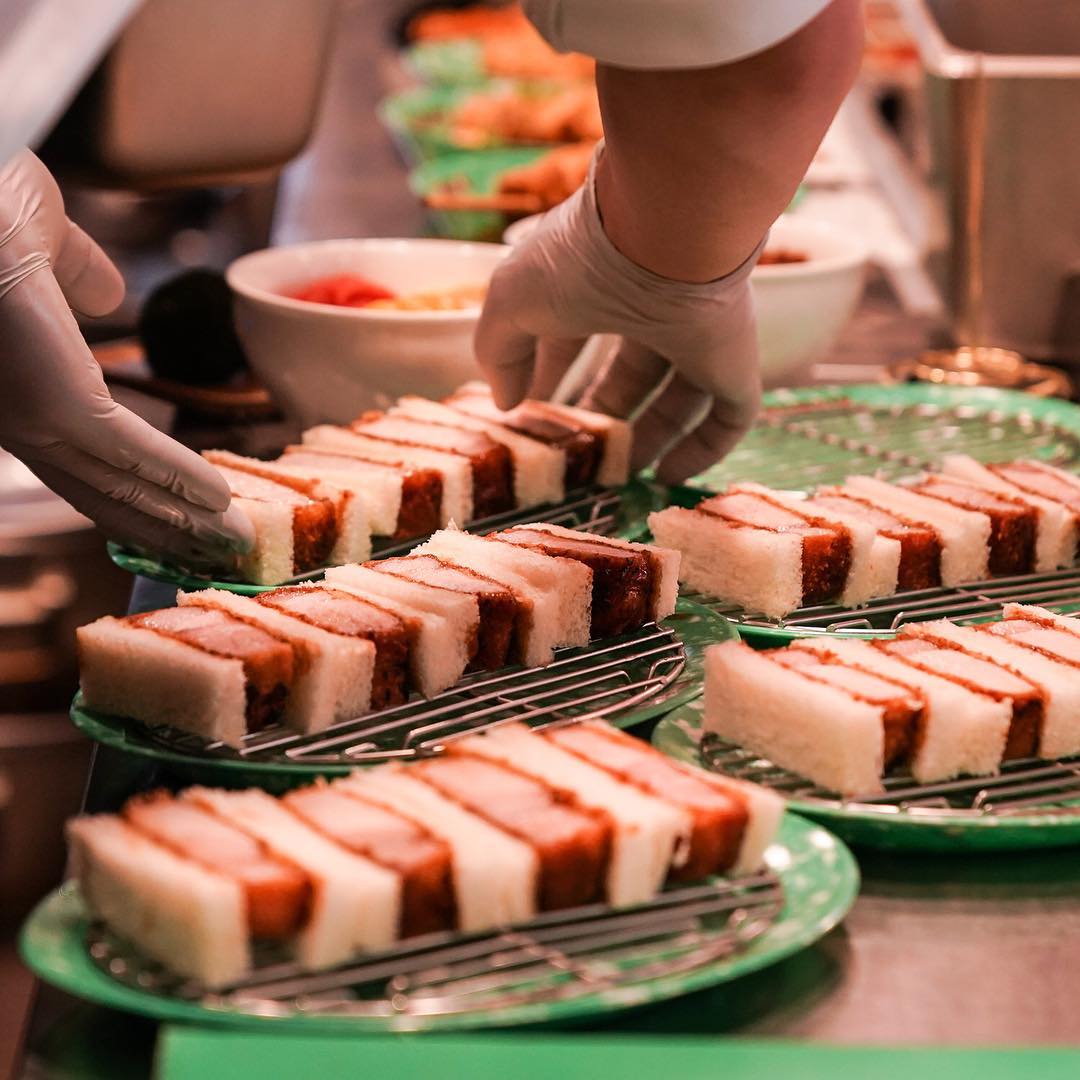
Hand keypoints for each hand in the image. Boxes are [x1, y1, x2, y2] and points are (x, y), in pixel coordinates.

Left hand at [0, 150, 251, 563]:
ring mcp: (34, 419)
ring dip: (185, 522)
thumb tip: (106, 295)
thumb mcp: (40, 235)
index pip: (82, 459)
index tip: (183, 514)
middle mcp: (15, 420)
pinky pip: (133, 455)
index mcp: (10, 389)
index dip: (138, 491)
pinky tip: (222, 498)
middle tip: (219, 553)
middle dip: (168, 529)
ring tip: (234, 542)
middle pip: (104, 493)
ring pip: (121, 488)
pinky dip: (181, 480)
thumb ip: (75, 270)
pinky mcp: (60, 408)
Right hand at [474, 146, 762, 482]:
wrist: (667, 227)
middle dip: (608, 410)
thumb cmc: (581, 257)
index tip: (535, 411)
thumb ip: (498, 349)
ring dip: (653, 436)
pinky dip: (704, 448)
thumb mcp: (512, 300)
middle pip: (635, 368)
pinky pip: (728, 415)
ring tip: (626, 474)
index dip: (554, 371)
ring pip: (681, 394)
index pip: (578, 331)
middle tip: (584, 451)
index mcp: (602, 279)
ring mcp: (701, 332)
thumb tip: (505, 400)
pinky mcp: (736, 358)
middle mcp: (654, 304)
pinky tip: (672, 475)